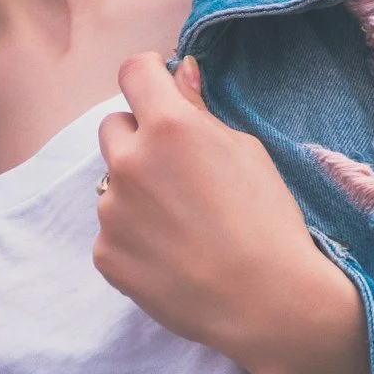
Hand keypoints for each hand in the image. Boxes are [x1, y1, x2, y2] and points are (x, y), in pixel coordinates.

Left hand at [95, 54, 373, 373]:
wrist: (266, 300)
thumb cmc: (268, 221)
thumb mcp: (246, 151)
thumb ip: (200, 110)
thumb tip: (177, 72)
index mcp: (168, 127)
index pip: (133, 73)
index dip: (149, 77)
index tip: (161, 90)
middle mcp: (129, 163)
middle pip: (113, 127)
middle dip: (139, 138)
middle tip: (179, 170)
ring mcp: (111, 211)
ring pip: (113, 184)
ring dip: (137, 192)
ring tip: (183, 224)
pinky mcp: (106, 254)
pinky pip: (113, 230)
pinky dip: (135, 237)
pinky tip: (172, 255)